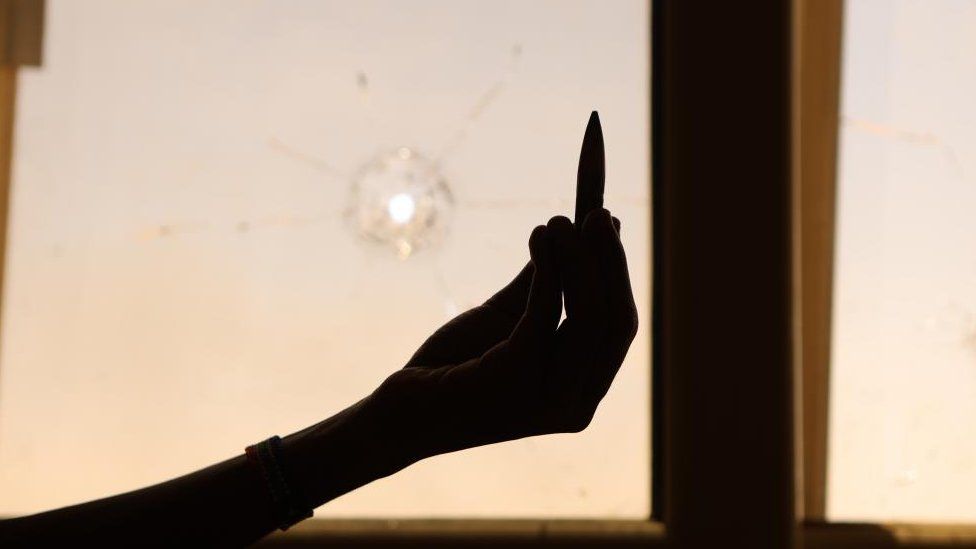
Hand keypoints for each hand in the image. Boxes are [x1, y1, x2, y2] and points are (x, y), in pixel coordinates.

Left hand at [366, 209, 637, 463]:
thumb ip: (546, 284)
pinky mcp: (515, 380)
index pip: (620, 326)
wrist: (400, 412)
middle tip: (598, 213)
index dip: (618, 271)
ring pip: (589, 314)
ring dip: (578, 258)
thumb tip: (580, 229)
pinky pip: (545, 312)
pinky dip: (547, 268)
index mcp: (581, 393)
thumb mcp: (507, 319)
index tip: (607, 223)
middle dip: (610, 260)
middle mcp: (575, 404)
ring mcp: (549, 399)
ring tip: (559, 219)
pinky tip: (537, 236)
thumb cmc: (455, 366)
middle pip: (615, 319)